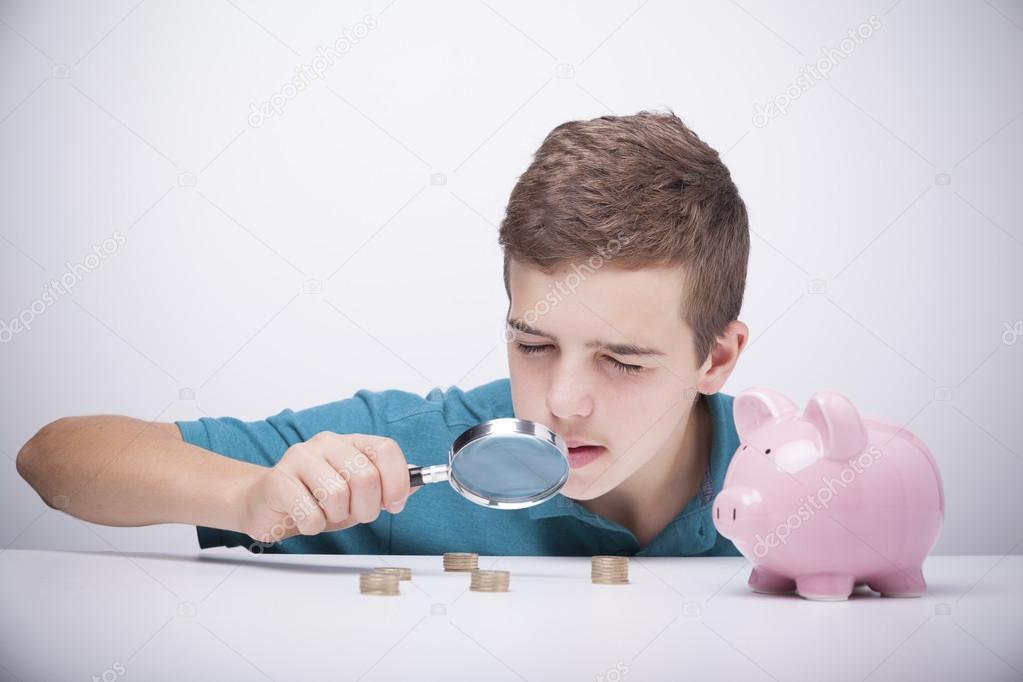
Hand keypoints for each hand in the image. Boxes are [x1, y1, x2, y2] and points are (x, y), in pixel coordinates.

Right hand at [236, 432, 418, 543]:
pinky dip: (313, 526)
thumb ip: (385, 488)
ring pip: (337, 495)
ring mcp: (300, 457)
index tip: (394, 504)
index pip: (386, 449)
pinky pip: (311, 513)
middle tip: (353, 514)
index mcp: (350, 442)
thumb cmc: (315, 499)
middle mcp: (326, 443)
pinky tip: (305, 518)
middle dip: (366, 508)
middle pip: (365, 476)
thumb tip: (416, 484)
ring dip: (336, 517)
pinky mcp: (278, 479)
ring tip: (325, 513)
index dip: (396, 481)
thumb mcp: (357, 495)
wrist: (266, 504)